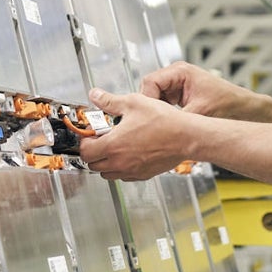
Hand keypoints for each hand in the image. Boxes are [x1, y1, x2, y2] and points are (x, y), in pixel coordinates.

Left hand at [78, 88, 195, 180]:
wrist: (186, 136)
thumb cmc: (164, 121)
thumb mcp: (133, 102)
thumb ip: (109, 101)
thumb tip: (96, 95)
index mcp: (113, 145)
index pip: (85, 151)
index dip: (84, 141)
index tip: (90, 134)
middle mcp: (120, 162)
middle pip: (93, 165)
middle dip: (93, 151)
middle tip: (101, 138)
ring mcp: (131, 171)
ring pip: (107, 173)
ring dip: (105, 162)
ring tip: (114, 146)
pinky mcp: (143, 175)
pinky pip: (123, 176)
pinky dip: (120, 168)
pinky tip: (129, 153)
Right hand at [140, 61, 255, 119]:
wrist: (245, 110)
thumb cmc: (230, 104)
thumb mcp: (199, 113)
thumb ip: (176, 120)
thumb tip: (159, 129)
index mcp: (180, 71)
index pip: (149, 81)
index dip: (146, 99)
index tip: (147, 115)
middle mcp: (176, 75)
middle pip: (149, 89)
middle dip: (149, 106)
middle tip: (151, 122)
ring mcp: (177, 85)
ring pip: (154, 97)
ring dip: (155, 111)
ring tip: (159, 125)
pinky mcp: (179, 96)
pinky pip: (162, 104)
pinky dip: (162, 114)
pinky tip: (167, 124)